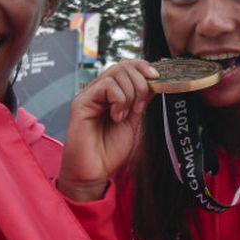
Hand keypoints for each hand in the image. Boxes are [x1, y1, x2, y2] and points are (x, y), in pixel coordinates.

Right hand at [58, 59, 158, 200]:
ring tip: (125, 116)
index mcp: (111, 94)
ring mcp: (89, 95)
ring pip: (116, 73)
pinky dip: (118, 100)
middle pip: (123, 66)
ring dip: (130, 94)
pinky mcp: (80, 102)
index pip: (127, 66)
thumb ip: (141, 101)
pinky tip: (116, 117)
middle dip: (140, 83)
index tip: (158, 78)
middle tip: (139, 108)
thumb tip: (154, 80)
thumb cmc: (110, 152)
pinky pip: (106, 86)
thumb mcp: (134, 122)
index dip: (143, 66)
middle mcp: (99, 91)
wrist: (94, 173)